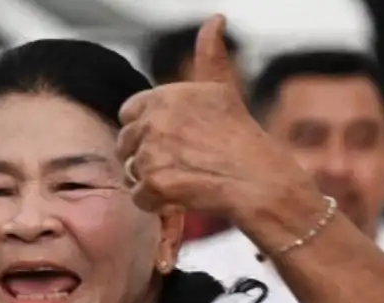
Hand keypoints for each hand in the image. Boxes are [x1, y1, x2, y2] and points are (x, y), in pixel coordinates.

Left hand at [116, 16, 314, 222]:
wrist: (258, 180)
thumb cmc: (241, 137)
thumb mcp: (223, 90)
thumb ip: (210, 56)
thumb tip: (216, 19)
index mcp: (166, 96)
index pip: (129, 113)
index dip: (146, 129)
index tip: (171, 139)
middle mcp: (155, 121)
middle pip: (125, 144)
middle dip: (146, 155)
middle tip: (181, 162)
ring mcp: (152, 153)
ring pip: (131, 171)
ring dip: (151, 179)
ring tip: (185, 176)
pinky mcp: (153, 183)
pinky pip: (138, 198)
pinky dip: (156, 202)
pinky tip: (183, 194)